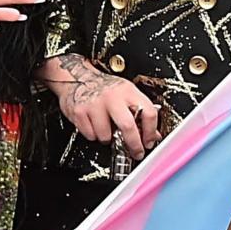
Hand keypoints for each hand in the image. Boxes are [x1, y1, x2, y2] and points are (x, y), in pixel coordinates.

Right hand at [51, 62, 168, 158]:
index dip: (151, 132)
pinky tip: (94, 125)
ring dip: (108, 139)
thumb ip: (140, 113)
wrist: (77, 78)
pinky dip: (93, 135)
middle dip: (134, 144)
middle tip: (136, 151)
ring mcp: (94, 104)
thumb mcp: (126, 94)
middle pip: (128, 126)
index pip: (148, 113)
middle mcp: (112, 96)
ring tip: (107, 129)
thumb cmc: (104, 88)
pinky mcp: (79, 112)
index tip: (149, 142)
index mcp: (128, 91)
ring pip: (106, 136)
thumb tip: (153, 135)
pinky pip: (91, 135)